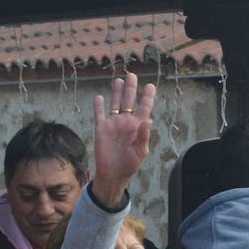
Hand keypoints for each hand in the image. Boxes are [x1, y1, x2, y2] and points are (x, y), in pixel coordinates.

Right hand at [89, 72, 156, 206]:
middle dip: (131, 88)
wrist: (113, 173)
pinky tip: (100, 98)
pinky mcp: (101, 128)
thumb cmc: (129, 164)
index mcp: (138, 126)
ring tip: (119, 80)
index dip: (147, 97)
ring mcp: (113, 124)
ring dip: (117, 92)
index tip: (150, 86)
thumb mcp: (140, 151)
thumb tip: (148, 119)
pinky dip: (99, 106)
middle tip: (132, 75)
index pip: (144, 108)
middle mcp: (126, 122)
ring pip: (115, 103)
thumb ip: (144, 135)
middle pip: (129, 101)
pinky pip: (99, 114)